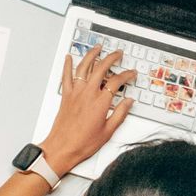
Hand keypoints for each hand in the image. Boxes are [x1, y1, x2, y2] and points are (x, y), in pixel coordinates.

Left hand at [40, 43, 135, 174]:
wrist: (63, 147)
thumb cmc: (83, 142)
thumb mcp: (108, 131)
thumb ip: (120, 114)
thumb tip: (129, 102)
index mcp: (101, 102)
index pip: (117, 81)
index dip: (126, 75)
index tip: (132, 73)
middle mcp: (88, 93)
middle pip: (101, 68)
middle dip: (111, 58)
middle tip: (118, 53)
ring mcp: (75, 92)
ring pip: (84, 67)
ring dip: (92, 55)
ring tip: (98, 47)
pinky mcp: (66, 95)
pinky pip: (66, 76)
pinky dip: (67, 65)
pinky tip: (69, 57)